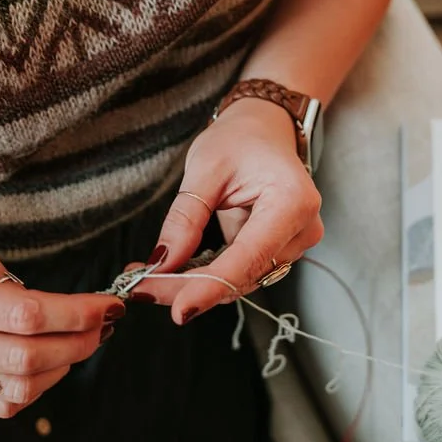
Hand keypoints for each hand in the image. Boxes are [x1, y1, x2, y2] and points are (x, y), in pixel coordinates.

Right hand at [0, 233, 123, 417]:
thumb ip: (7, 282)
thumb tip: (57, 310)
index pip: (25, 315)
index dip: (76, 313)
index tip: (108, 304)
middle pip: (27, 356)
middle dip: (80, 341)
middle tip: (104, 324)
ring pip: (18, 389)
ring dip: (63, 368)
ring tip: (81, 342)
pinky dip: (35, 390)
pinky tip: (49, 366)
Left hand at [129, 98, 322, 321]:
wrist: (264, 130)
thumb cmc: (240, 140)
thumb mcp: (205, 168)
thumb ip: (186, 218)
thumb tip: (163, 262)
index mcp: (291, 202)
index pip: (248, 258)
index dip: (211, 287)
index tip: (179, 310)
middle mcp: (301, 231)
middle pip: (240, 277)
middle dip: (188, 287)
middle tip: (140, 286)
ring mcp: (293, 245)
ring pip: (237, 282)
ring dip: (192, 285)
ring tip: (148, 277)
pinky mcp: (277, 252)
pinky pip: (237, 273)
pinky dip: (204, 276)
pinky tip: (172, 272)